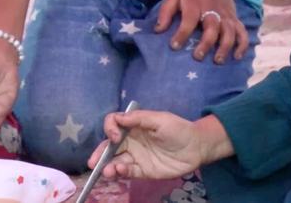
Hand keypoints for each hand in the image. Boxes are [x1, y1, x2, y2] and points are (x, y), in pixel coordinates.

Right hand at [87, 110, 206, 179]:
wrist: (197, 147)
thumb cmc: (178, 129)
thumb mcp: (159, 119)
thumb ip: (138, 119)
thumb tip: (117, 118)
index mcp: (132, 127)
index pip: (113, 125)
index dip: (110, 129)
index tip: (114, 136)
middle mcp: (130, 142)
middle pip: (109, 147)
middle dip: (99, 154)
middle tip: (93, 163)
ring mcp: (136, 157)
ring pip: (115, 162)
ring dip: (107, 166)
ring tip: (106, 171)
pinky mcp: (143, 171)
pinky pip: (128, 172)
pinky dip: (121, 173)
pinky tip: (118, 171)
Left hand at [156, 0, 248, 63]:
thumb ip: (166, 11)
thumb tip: (158, 30)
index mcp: (194, 4)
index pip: (188, 20)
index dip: (181, 34)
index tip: (174, 46)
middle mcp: (212, 11)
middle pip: (212, 28)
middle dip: (206, 43)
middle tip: (198, 57)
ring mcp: (226, 16)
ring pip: (229, 32)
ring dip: (225, 47)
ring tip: (218, 61)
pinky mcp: (235, 19)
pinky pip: (242, 32)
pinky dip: (242, 45)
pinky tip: (237, 56)